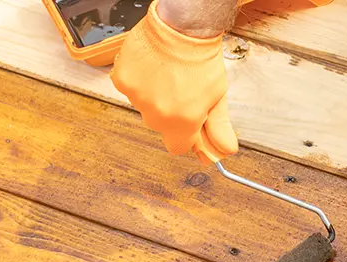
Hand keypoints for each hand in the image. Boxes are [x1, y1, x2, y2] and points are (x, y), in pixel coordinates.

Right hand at [110, 2, 237, 163]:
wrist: (182, 27)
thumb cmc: (202, 59)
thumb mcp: (217, 96)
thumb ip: (218, 127)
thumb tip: (225, 150)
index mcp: (182, 122)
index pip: (178, 147)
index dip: (186, 136)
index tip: (190, 124)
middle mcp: (156, 114)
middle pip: (161, 126)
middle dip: (172, 113)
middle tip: (182, 90)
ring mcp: (137, 97)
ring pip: (144, 107)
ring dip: (154, 97)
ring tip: (168, 76)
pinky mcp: (122, 80)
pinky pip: (130, 90)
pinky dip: (139, 82)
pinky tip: (153, 69)